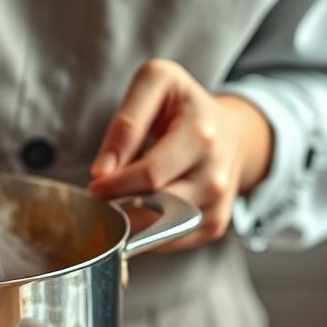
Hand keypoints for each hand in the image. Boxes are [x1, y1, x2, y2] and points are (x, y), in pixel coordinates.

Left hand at [88, 59, 271, 251]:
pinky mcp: (215, 224)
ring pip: (162, 231)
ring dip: (133, 223)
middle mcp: (216, 173)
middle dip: (121, 207)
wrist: (230, 131)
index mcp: (201, 135)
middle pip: (156, 207)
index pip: (150, 175)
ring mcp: (218, 202)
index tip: (95, 185)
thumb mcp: (156, 83)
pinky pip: (171, 242)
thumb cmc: (184, 106)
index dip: (115, 184)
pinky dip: (149, 233)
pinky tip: (143, 212)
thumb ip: (126, 122)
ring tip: (122, 204)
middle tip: (104, 197)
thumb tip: (104, 170)